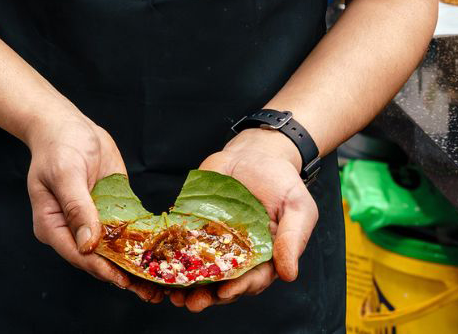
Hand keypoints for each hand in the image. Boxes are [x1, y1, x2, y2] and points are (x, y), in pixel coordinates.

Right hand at [24, 111, 163, 304]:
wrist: (67, 125)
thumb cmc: (58, 145)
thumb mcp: (65, 173)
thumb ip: (77, 207)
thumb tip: (88, 243)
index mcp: (52, 225)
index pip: (77, 255)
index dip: (102, 269)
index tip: (124, 279)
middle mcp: (71, 230)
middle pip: (97, 260)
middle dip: (123, 274)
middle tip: (152, 291)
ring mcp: (91, 223)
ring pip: (113, 252)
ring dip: (136, 266)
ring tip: (161, 282)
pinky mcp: (108, 213)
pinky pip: (125, 234)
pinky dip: (141, 246)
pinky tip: (161, 256)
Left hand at [166, 129, 316, 312]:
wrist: (256, 153)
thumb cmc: (282, 182)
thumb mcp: (298, 208)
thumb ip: (293, 240)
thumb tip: (289, 275)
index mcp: (265, 256)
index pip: (252, 280)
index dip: (239, 288)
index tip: (224, 293)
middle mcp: (238, 253)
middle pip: (223, 281)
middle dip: (208, 295)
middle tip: (192, 303)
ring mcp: (215, 240)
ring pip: (200, 268)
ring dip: (186, 284)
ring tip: (172, 294)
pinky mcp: (195, 223)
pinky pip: (182, 242)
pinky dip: (171, 255)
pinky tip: (159, 265)